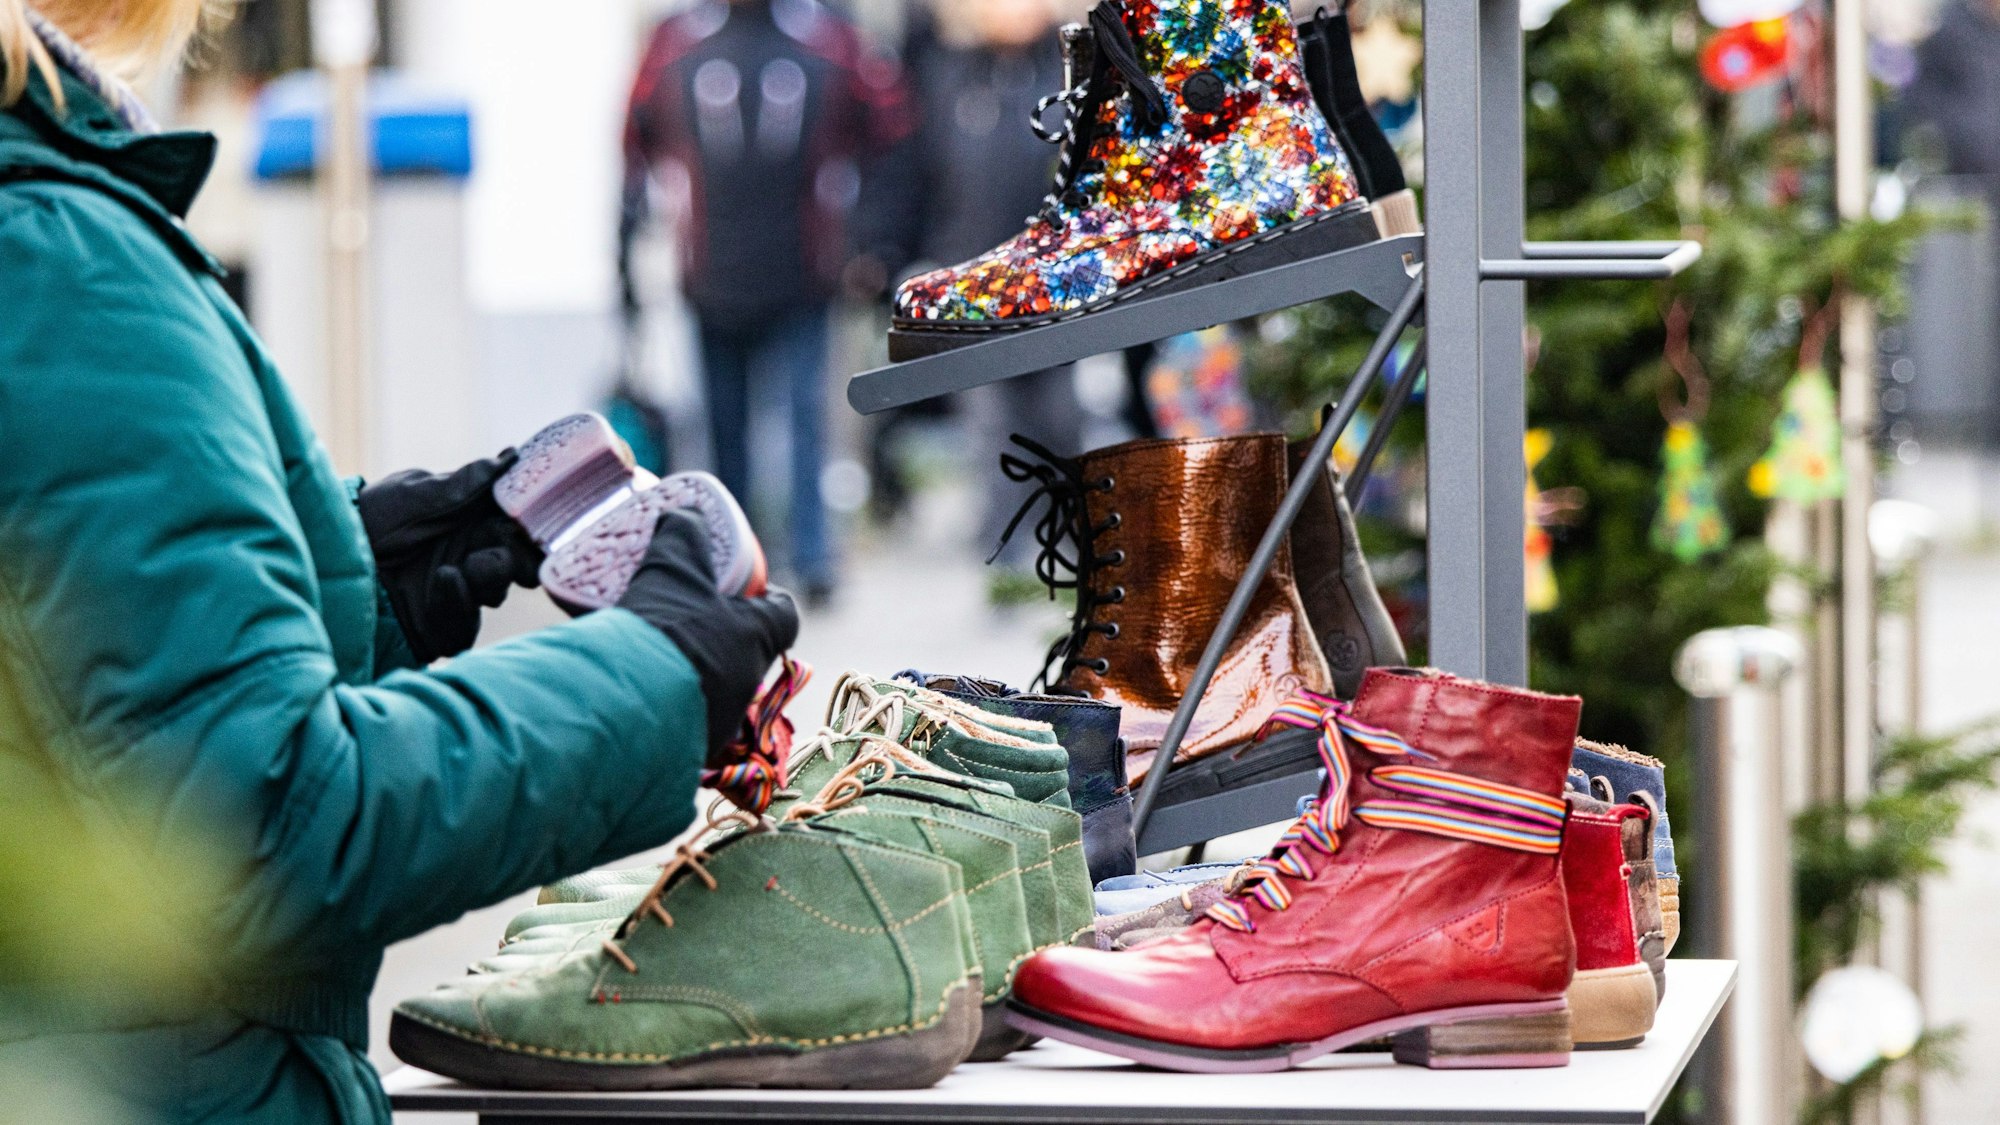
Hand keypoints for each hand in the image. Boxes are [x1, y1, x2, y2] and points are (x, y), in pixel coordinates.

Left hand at [357, 453, 542, 662]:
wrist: (328, 563)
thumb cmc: (367, 520)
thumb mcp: (413, 494)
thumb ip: (464, 484)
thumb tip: (509, 457)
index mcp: (469, 520)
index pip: (515, 522)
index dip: (532, 522)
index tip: (542, 517)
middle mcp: (469, 555)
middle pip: (518, 562)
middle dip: (521, 558)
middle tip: (514, 550)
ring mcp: (458, 592)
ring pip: (498, 592)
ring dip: (490, 577)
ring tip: (468, 566)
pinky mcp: (443, 626)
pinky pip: (467, 625)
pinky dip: (459, 603)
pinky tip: (444, 581)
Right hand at [618, 510, 800, 763]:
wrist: (624, 708)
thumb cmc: (664, 631)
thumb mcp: (670, 570)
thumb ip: (681, 538)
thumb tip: (685, 512)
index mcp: (757, 636)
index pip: (784, 615)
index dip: (768, 600)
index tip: (746, 590)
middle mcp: (748, 682)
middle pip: (746, 653)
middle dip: (720, 638)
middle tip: (684, 621)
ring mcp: (721, 722)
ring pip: (714, 691)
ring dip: (691, 675)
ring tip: (651, 658)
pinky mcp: (687, 751)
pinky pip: (682, 724)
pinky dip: (665, 709)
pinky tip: (633, 694)